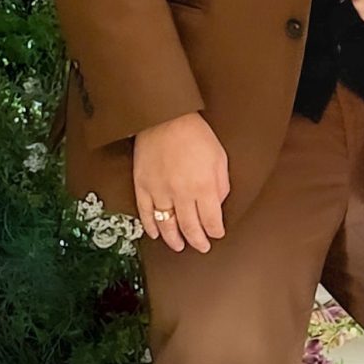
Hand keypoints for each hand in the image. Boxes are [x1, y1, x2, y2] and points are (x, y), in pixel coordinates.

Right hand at [133, 111, 229, 251]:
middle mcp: (182, 195)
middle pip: (190, 228)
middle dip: (198, 240)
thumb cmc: (195, 134)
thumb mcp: (220, 158)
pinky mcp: (143, 187)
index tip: (216, 234)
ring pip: (167, 225)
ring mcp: (160, 192)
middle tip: (201, 247)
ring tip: (179, 246)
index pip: (211, 221)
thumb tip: (218, 204)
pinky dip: (151, 227)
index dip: (215, 231)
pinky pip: (146, 214)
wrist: (165, 117)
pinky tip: (156, 234)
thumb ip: (221, 185)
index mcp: (204, 188)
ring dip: (174, 239)